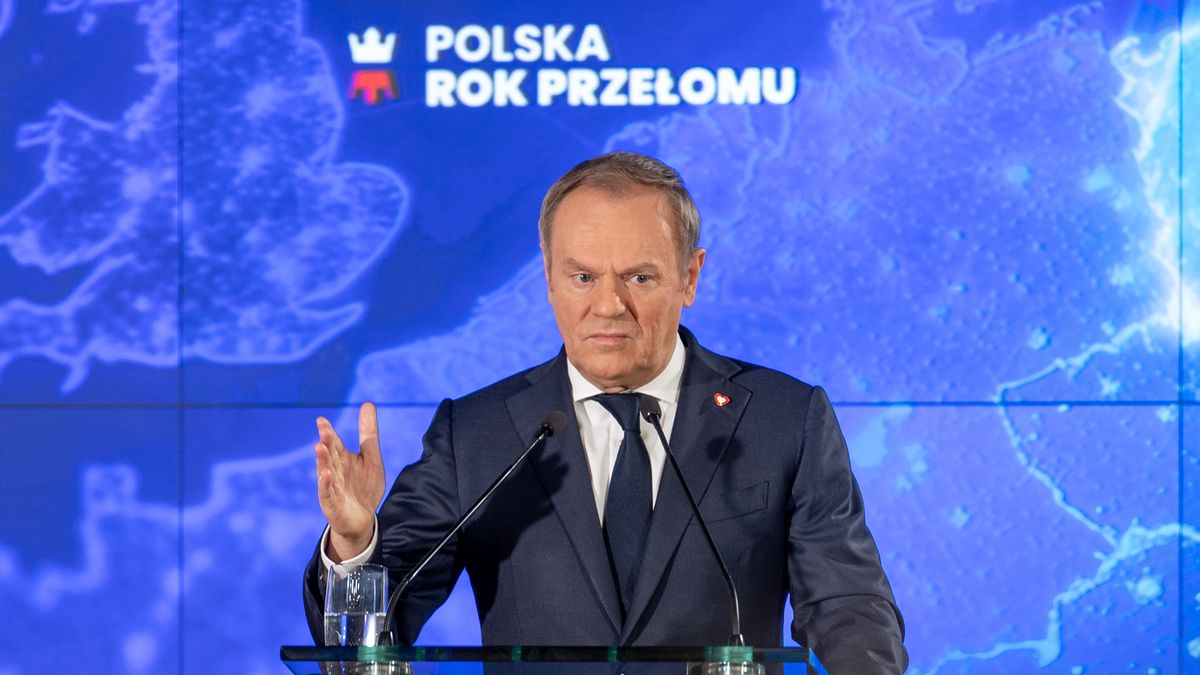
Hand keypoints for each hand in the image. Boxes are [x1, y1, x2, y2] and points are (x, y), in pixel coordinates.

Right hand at [314, 402, 385, 560]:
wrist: (363, 519)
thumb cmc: (364, 486)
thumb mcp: (371, 457)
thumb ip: (368, 433)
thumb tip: (368, 403)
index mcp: (342, 459)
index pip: (335, 443)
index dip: (329, 432)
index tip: (322, 420)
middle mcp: (334, 471)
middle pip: (330, 455)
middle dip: (327, 443)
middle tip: (324, 430)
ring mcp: (332, 487)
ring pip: (325, 472)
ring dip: (323, 461)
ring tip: (320, 448)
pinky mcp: (332, 504)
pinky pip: (327, 493)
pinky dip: (326, 484)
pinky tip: (326, 474)